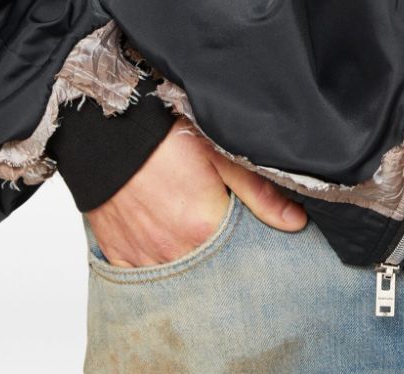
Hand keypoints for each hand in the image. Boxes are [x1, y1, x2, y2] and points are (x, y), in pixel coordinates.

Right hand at [86, 116, 307, 266]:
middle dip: (219, 260)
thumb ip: (258, 190)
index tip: (251, 235)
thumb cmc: (163, 133)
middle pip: (208, 271)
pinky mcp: (118, 254)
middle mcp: (173, 252)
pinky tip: (163, 246)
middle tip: (220, 233)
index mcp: (203, 228)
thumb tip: (296, 221)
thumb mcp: (218, 153)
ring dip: (187, 263)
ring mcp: (142, 257)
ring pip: (175, 277)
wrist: (107, 125)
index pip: (240, 257)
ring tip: (192, 237)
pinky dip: (155, 266)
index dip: (249, 246)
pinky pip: (140, 279)